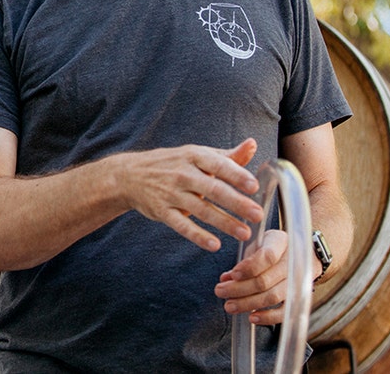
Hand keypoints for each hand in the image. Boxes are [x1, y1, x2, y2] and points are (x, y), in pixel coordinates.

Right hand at [117, 138, 263, 251]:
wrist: (130, 175)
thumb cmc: (173, 164)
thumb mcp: (197, 154)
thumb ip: (227, 155)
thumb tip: (253, 144)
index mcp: (194, 156)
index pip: (218, 165)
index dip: (236, 175)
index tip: (254, 186)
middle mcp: (182, 173)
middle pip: (213, 189)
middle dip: (236, 203)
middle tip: (258, 215)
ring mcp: (171, 193)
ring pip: (201, 209)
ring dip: (224, 222)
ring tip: (244, 233)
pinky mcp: (162, 211)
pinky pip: (182, 225)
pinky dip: (198, 236)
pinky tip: (215, 245)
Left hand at [214, 229, 294, 325]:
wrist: (304, 255)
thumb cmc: (274, 249)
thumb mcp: (258, 245)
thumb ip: (243, 262)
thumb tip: (225, 279)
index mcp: (281, 242)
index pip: (267, 257)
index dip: (248, 268)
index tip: (232, 275)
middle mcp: (292, 262)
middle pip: (265, 280)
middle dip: (239, 289)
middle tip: (220, 291)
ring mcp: (298, 281)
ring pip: (272, 296)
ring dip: (248, 303)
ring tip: (230, 306)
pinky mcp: (299, 297)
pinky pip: (285, 311)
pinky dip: (268, 317)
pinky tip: (252, 318)